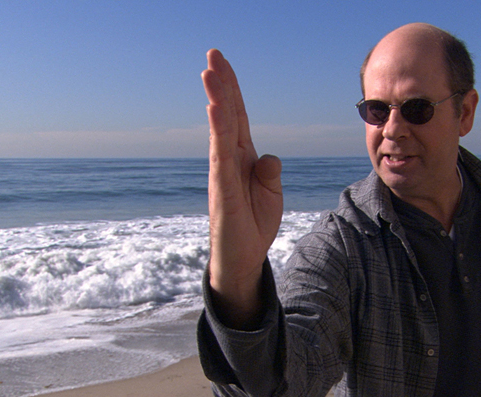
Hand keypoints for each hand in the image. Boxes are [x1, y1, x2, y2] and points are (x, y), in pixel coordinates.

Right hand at [201, 49, 282, 329]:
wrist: (244, 259)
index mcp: (243, 157)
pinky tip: (217, 110)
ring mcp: (223, 173)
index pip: (238, 117)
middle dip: (221, 85)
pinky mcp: (223, 189)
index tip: (223, 64)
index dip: (233, 91)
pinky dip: (219, 132)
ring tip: (210, 73)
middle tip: (212, 55)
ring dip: (217, 100)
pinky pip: (220, 156)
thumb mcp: (271, 193)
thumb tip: (268, 156)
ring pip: (220, 130)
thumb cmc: (254, 224)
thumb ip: (269, 171)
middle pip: (227, 116)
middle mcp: (230, 160)